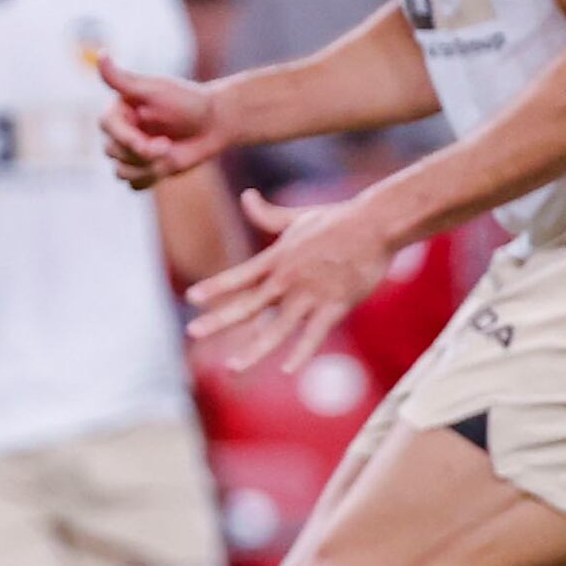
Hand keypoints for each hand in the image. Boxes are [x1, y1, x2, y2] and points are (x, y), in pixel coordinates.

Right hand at [95, 52, 225, 189]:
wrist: (216, 122)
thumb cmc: (187, 101)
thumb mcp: (154, 89)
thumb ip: (122, 79)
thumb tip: (100, 54)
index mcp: (119, 111)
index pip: (107, 128)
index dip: (127, 138)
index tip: (151, 143)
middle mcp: (121, 132)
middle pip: (113, 153)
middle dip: (142, 154)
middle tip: (168, 145)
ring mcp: (132, 152)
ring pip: (121, 171)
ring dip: (146, 168)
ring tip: (170, 155)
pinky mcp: (145, 170)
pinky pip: (134, 184)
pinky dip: (149, 180)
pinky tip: (166, 167)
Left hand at [184, 187, 391, 377]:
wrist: (375, 225)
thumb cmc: (338, 219)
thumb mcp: (296, 217)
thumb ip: (267, 215)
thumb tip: (246, 196)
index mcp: (276, 259)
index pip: (237, 276)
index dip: (214, 287)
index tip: (191, 297)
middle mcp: (287, 279)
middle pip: (247, 305)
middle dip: (218, 320)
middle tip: (191, 332)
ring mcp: (310, 295)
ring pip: (276, 328)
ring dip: (253, 350)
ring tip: (232, 367)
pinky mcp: (336, 305)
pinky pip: (314, 335)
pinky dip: (301, 353)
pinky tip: (287, 370)